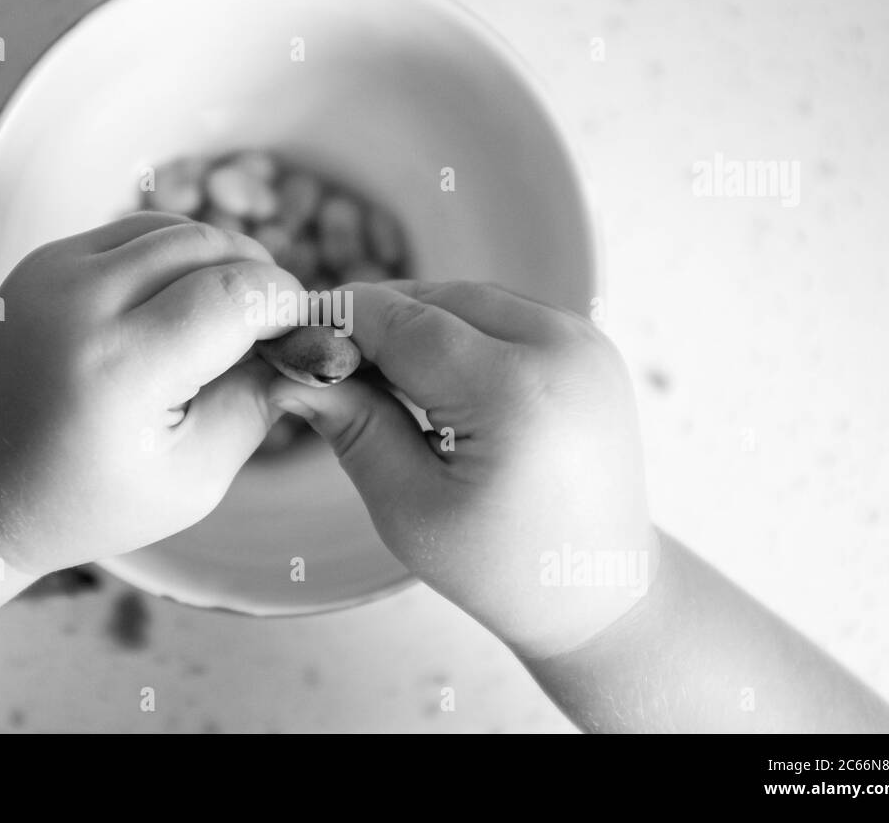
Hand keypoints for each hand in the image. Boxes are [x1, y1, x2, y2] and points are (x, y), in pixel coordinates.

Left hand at [0, 213, 301, 575]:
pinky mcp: (43, 261)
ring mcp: (52, 272)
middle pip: (209, 247)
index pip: (236, 294)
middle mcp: (78, 304)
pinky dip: (176, 257)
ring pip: (175, 230)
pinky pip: (135, 234)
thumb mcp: (193, 478)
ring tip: (233, 318)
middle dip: (260, 279)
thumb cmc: (89, 499)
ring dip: (221, 262)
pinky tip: (185, 304)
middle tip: (274, 331)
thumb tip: (306, 342)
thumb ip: (257, 402)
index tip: (303, 337)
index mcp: (118, 370)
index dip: (287, 306)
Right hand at [268, 280, 657, 657]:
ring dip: (415, 321)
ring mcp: (585, 342)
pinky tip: (425, 372)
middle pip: (437, 299)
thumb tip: (290, 373)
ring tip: (370, 370)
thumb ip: (352, 427)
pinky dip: (458, 328)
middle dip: (374, 320)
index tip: (290, 335)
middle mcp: (562, 349)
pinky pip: (506, 313)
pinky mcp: (591, 347)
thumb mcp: (409, 507)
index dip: (339, 321)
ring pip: (471, 298)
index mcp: (516, 392)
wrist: (598, 590)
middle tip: (322, 359)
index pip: (404, 323)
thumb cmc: (501, 567)